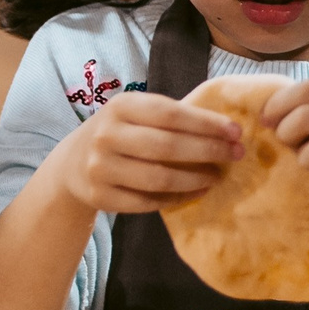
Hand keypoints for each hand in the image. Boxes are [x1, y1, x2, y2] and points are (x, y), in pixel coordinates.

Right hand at [48, 92, 241, 213]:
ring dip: (196, 178)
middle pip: (167, 146)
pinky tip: (196, 192)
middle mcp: (106, 136)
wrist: (71, 165)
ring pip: (159, 178)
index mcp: (119, 107)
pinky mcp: (101, 197)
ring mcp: (100, 168)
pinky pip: (148, 202)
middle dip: (208, 150)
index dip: (206, 123)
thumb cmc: (118, 134)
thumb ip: (169, 117)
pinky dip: (178, 198)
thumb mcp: (134, 114)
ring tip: (217, 176)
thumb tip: (225, 130)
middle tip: (236, 155)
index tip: (236, 132)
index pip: (169, 113)